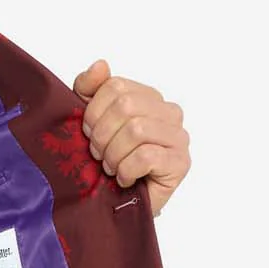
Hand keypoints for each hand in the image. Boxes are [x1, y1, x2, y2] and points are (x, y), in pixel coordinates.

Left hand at [72, 59, 190, 218]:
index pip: (116, 86)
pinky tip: (124, 179)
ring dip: (113, 154)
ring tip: (111, 168)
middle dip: (102, 135)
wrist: (121, 202)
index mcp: (149, 97)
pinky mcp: (180, 163)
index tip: (88, 132)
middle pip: (126, 106)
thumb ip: (90, 89)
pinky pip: (146, 156)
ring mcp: (178, 137)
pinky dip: (126, 169)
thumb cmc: (109, 160)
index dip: (93, 111)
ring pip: (136, 130)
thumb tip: (100, 65)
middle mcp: (169, 113)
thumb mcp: (91, 120)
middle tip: (98, 154)